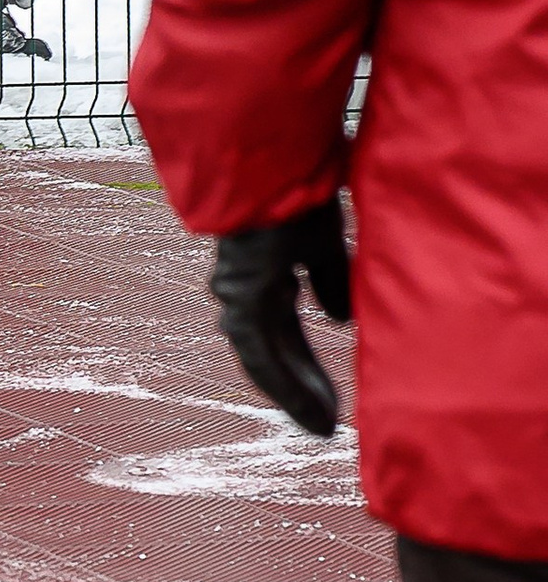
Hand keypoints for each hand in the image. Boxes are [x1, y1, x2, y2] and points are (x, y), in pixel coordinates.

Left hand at [208, 199, 351, 436]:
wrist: (272, 157)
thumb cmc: (298, 187)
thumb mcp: (323, 241)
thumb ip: (329, 281)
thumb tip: (340, 320)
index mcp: (265, 277)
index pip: (284, 334)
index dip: (304, 367)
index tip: (328, 398)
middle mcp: (246, 291)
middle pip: (274, 352)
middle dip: (302, 388)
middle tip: (328, 423)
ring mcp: (240, 294)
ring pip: (265, 359)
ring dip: (296, 392)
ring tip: (324, 424)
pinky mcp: (243, 294)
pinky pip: (261, 349)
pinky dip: (285, 379)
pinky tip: (308, 403)